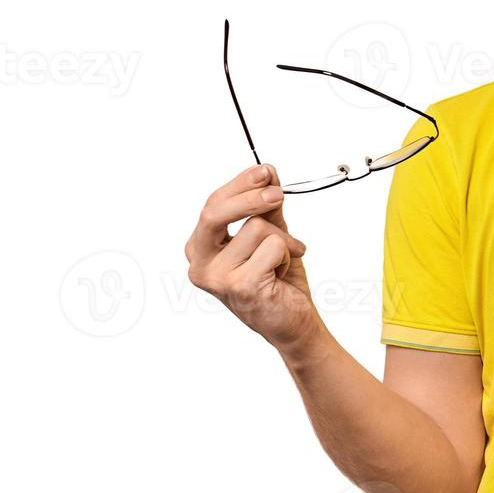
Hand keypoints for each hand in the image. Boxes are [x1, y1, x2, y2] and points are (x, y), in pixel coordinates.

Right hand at [185, 163, 322, 352]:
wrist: (293, 321)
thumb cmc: (277, 280)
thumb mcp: (271, 235)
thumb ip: (266, 207)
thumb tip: (267, 172)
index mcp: (201, 248)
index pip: (213, 204)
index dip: (240, 184)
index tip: (265, 171)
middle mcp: (200, 263)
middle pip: (215, 213)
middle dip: (250, 197)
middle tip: (277, 193)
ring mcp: (216, 277)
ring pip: (255, 228)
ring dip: (282, 240)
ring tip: (283, 259)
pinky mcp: (239, 286)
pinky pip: (271, 247)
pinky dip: (286, 255)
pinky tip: (281, 274)